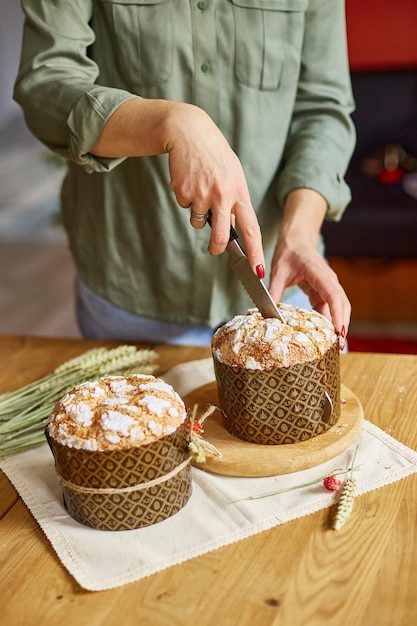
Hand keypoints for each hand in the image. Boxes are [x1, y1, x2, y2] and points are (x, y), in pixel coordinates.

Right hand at [166, 103, 264, 273]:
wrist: (189, 132)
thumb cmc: (215, 156)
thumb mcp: (233, 176)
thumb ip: (234, 203)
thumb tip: (230, 230)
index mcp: (239, 192)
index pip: (251, 229)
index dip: (256, 252)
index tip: (258, 271)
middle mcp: (222, 195)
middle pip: (219, 236)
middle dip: (216, 247)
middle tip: (214, 248)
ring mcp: (202, 194)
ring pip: (198, 221)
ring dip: (197, 213)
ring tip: (199, 189)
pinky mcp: (184, 191)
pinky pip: (184, 206)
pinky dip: (185, 198)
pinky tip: (188, 180)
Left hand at [268, 190, 350, 338]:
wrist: (296, 240)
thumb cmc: (288, 253)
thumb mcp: (278, 272)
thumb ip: (274, 293)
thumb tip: (268, 314)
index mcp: (319, 273)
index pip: (333, 296)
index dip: (337, 315)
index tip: (339, 332)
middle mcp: (329, 280)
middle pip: (342, 305)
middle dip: (342, 325)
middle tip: (338, 347)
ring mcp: (329, 286)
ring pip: (338, 308)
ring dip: (337, 325)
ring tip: (333, 346)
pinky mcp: (324, 291)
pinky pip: (329, 308)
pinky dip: (328, 321)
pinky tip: (322, 335)